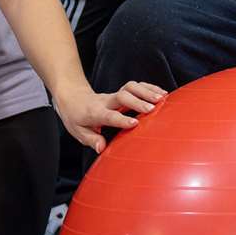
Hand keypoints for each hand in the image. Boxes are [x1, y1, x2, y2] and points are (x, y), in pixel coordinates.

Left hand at [53, 80, 167, 153]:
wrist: (73, 97)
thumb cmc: (76, 117)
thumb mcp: (78, 131)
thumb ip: (91, 139)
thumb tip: (101, 148)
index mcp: (95, 113)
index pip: (109, 115)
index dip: (121, 119)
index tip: (135, 123)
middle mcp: (106, 102)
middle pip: (122, 96)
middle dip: (138, 101)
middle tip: (153, 108)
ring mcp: (114, 95)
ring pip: (130, 87)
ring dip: (147, 91)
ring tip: (162, 98)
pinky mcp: (121, 92)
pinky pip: (136, 86)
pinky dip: (149, 88)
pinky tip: (162, 93)